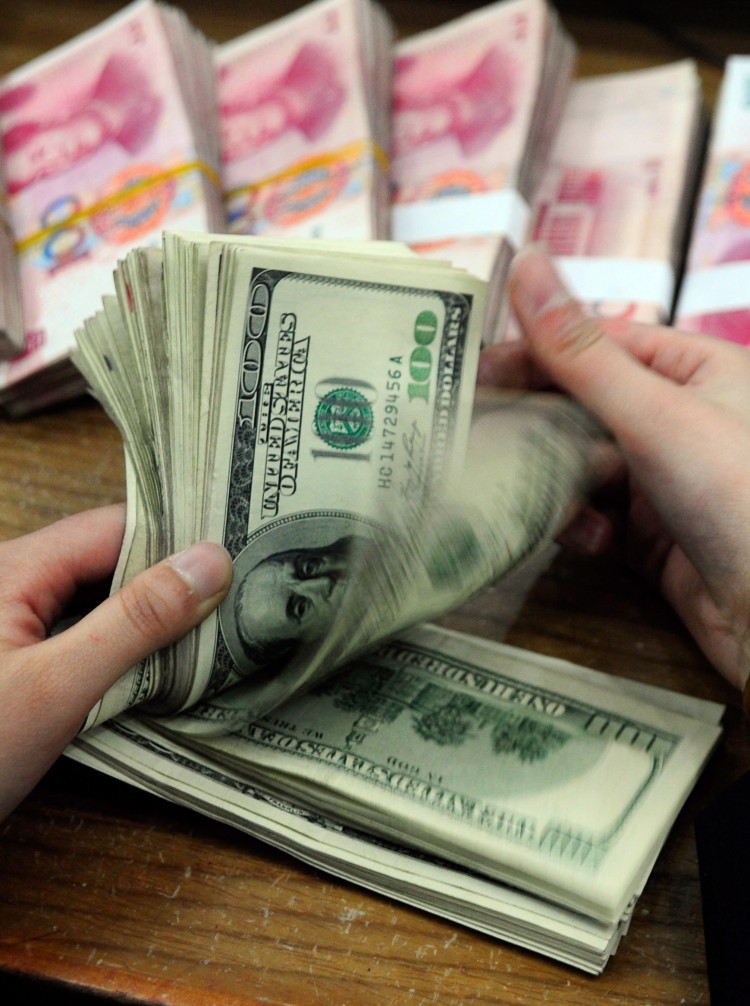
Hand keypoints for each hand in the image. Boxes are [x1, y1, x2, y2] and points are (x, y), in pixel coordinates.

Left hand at [0, 504, 231, 819]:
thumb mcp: (59, 686)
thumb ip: (136, 621)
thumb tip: (211, 563)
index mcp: (13, 568)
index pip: (115, 529)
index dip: (177, 538)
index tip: (240, 552)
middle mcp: (12, 584)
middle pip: (111, 562)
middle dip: (171, 580)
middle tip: (241, 594)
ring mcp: (15, 626)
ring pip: (101, 602)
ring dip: (153, 618)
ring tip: (218, 629)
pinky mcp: (20, 664)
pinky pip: (86, 637)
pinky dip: (127, 649)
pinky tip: (165, 667)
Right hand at [478, 246, 749, 692]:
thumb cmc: (737, 497)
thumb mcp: (653, 414)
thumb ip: (580, 352)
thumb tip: (525, 263)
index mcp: (698, 371)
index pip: (601, 343)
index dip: (538, 351)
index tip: (477, 368)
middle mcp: (682, 421)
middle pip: (585, 407)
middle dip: (538, 424)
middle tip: (475, 432)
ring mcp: (667, 481)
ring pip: (584, 466)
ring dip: (556, 480)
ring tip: (532, 490)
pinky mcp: (653, 537)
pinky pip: (596, 516)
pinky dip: (580, 524)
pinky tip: (584, 536)